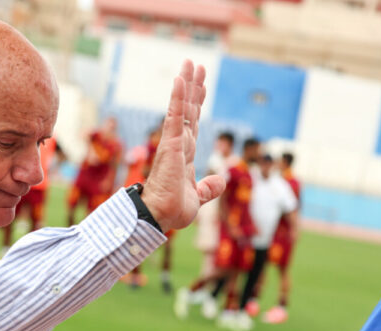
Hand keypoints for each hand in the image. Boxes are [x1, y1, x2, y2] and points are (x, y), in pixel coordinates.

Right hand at [141, 60, 224, 230]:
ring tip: (189, 63)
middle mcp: (178, 145)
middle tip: (196, 65)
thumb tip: (220, 180)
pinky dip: (178, 97)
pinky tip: (180, 79)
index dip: (197, 105)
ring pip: (181, 108)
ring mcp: (173, 143)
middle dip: (193, 87)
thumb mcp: (197, 199)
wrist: (160, 217)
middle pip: (188, 110)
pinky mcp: (170, 144)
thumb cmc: (172, 211)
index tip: (200, 87)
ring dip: (186, 85)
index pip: (192, 124)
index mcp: (184, 156)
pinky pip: (175, 116)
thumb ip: (208, 189)